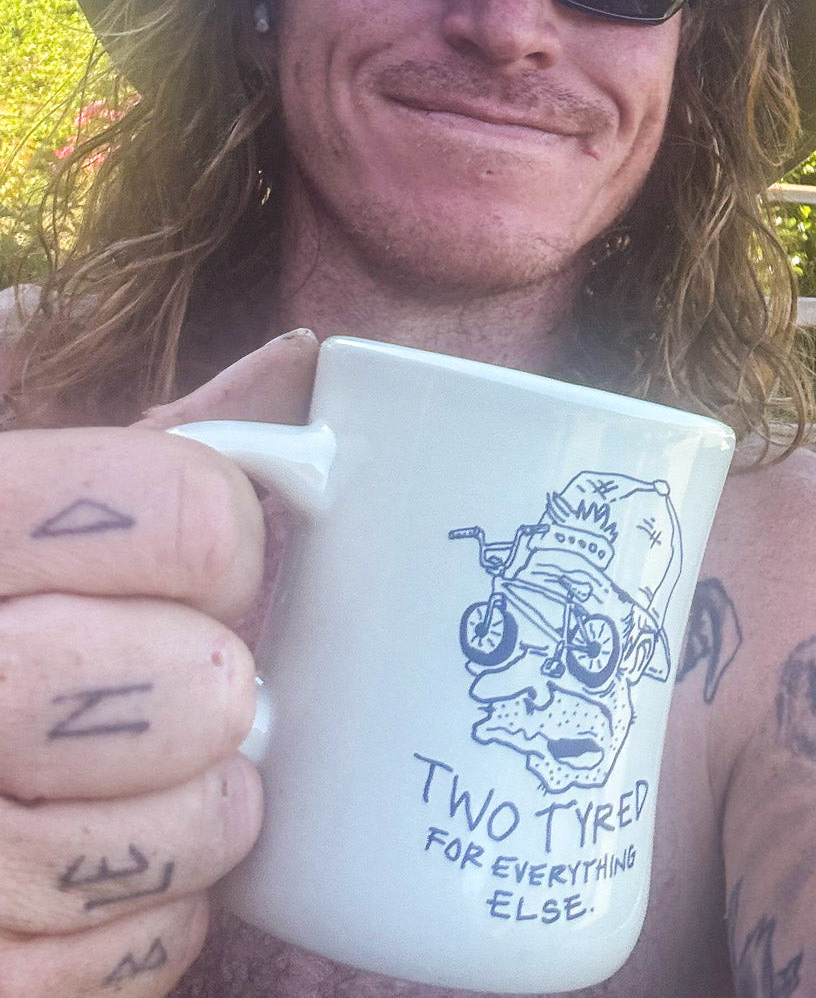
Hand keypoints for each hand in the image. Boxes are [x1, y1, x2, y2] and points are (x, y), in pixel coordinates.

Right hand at [0, 328, 318, 994]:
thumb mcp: (4, 474)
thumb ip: (137, 420)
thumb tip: (303, 360)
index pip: (186, 514)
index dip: (222, 534)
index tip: (201, 558)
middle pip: (195, 688)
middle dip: (214, 683)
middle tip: (183, 679)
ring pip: (176, 834)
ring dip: (200, 808)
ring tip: (155, 778)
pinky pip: (131, 959)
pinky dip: (153, 919)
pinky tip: (105, 873)